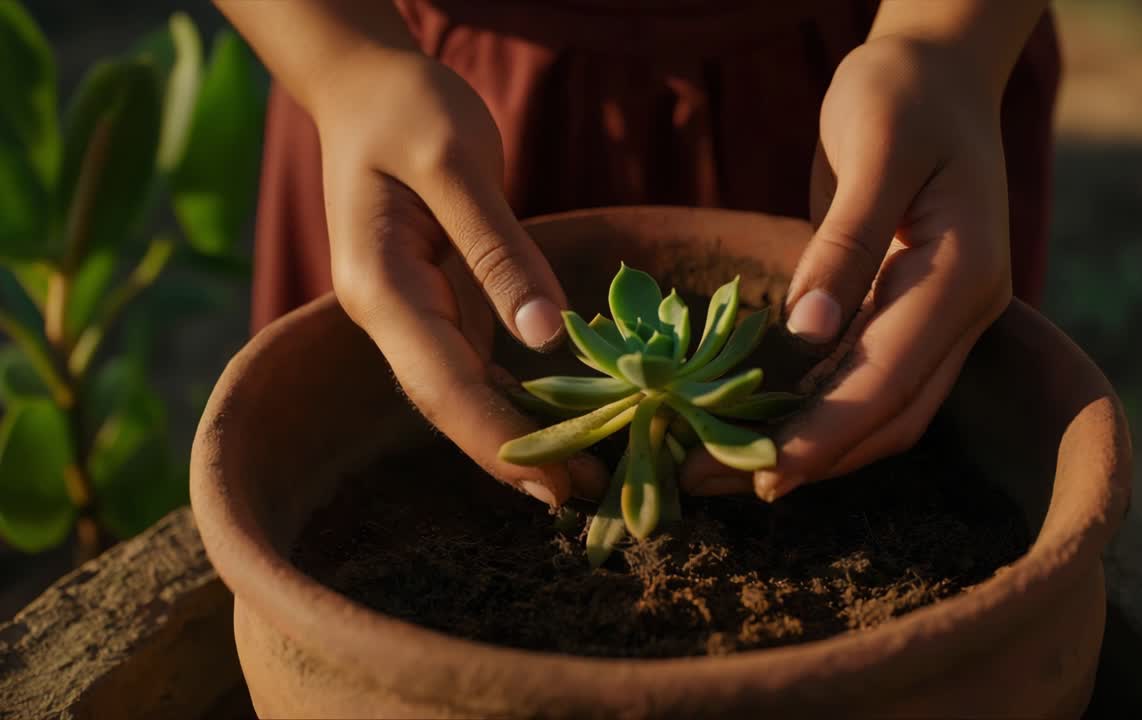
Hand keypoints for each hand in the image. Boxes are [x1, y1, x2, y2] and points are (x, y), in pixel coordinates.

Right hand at [314, 49, 606, 504]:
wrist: (369, 87)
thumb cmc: (410, 108)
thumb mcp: (457, 164)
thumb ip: (499, 252)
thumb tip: (543, 339)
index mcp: (379, 284)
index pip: (440, 382)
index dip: (495, 439)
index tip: (551, 484)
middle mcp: (385, 311)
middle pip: (446, 402)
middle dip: (508, 453)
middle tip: (579, 496)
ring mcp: (406, 311)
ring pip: (457, 391)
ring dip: (512, 435)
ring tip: (577, 474)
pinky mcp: (433, 302)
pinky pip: (470, 362)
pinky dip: (509, 396)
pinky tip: (553, 420)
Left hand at [683, 37, 1011, 499]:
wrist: (937, 72)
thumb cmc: (903, 93)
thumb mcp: (874, 146)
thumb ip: (847, 242)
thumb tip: (807, 333)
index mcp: (963, 274)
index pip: (892, 380)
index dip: (827, 436)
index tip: (763, 474)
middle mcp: (962, 311)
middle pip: (890, 417)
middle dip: (808, 460)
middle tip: (713, 482)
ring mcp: (938, 317)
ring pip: (881, 412)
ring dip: (810, 448)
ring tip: (720, 464)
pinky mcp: (905, 313)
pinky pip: (865, 380)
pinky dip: (815, 411)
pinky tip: (757, 424)